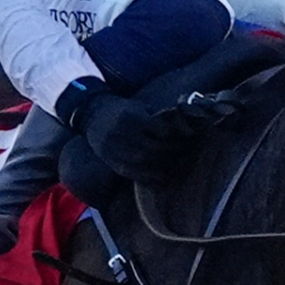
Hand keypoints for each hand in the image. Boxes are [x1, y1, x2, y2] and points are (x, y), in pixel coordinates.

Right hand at [63, 80, 234, 184]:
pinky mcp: (116, 165)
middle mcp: (124, 136)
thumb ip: (161, 118)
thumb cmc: (124, 111)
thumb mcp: (141, 107)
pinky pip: (139, 176)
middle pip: (158, 149)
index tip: (191, 136)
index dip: (180, 135)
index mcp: (132, 118)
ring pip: (150, 163)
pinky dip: (155, 177)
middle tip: (188, 150)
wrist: (93, 117)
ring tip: (179, 160)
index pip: (163, 131)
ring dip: (168, 164)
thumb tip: (191, 124)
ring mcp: (118, 153)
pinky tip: (165, 173)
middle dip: (176, 150)